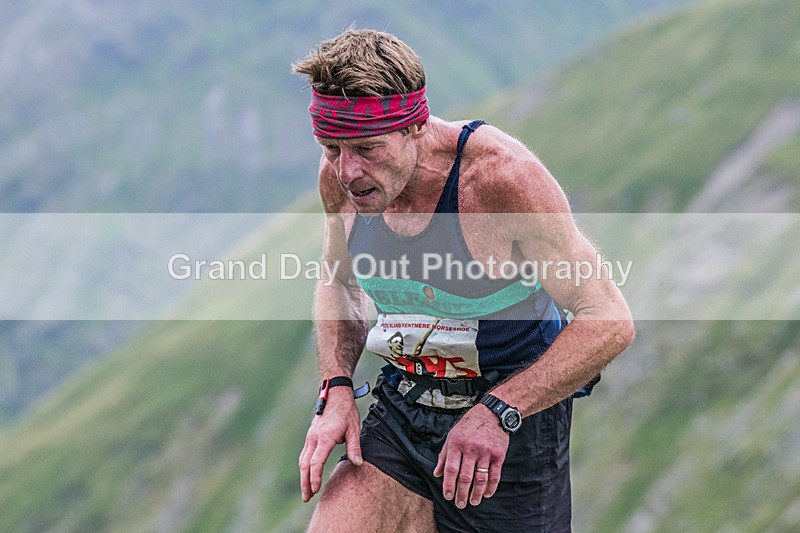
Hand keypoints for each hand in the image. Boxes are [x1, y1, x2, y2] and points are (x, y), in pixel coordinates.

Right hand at [299, 387, 362, 501]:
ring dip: (303, 476)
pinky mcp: (311, 435)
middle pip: (305, 464)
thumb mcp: (354, 428)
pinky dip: (305, 466)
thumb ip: (354, 447)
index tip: (315, 489)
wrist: (335, 393)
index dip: (314, 477)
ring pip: (303, 459)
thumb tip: (358, 464)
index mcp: (324, 437)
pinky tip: (308, 473)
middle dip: (305, 482)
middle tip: (306, 497)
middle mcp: (314, 437)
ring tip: (306, 490)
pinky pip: (305, 454)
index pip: (316, 462)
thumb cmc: (346, 410)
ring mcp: (310, 436)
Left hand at [433, 404, 508, 508]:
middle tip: (460, 504)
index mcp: (456, 444)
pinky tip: (487, 494)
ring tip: (473, 502)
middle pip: (465, 477)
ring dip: (476, 494)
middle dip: (461, 494)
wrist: (492, 413)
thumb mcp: (452, 435)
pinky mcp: (498, 455)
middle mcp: (470, 449)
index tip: (448, 496)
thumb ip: (444, 455)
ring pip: (480, 479)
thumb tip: (436, 473)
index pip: (450, 469)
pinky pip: (495, 475)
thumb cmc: (469, 425)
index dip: (448, 485)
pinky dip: (491, 487)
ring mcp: (485, 452)